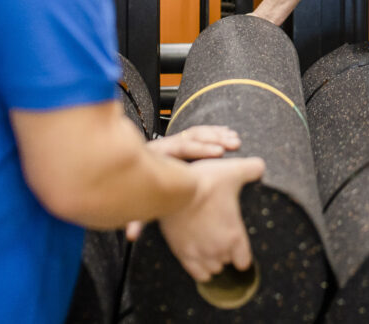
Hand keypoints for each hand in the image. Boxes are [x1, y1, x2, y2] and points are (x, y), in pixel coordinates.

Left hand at [123, 127, 242, 240]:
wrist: (133, 179)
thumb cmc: (139, 193)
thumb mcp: (139, 204)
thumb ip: (137, 217)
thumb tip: (133, 235)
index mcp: (156, 158)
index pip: (180, 148)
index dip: (200, 149)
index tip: (219, 152)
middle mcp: (166, 147)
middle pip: (191, 137)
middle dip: (213, 140)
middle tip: (231, 145)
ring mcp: (175, 143)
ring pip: (198, 133)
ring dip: (218, 136)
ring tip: (235, 141)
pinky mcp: (183, 142)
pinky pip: (201, 133)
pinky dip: (216, 134)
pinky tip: (231, 136)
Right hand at [157, 156, 265, 281]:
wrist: (176, 190)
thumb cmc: (206, 182)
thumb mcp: (234, 171)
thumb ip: (252, 169)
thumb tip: (260, 166)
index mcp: (234, 235)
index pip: (244, 261)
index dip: (242, 253)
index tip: (238, 244)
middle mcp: (218, 249)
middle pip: (227, 262)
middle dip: (226, 252)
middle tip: (221, 236)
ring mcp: (199, 253)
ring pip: (213, 269)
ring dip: (213, 260)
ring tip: (210, 246)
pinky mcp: (182, 253)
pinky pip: (196, 273)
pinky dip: (199, 268)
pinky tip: (198, 256)